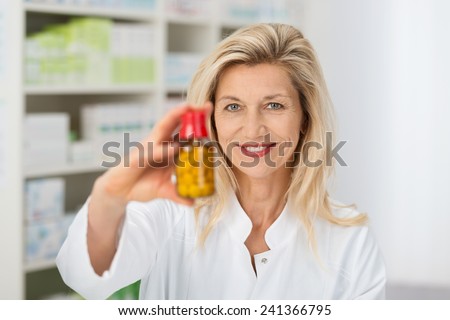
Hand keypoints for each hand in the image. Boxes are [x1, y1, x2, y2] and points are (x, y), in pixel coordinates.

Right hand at [95, 102, 212, 205]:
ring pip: (162, 129)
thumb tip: (193, 201)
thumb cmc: (141, 184)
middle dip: (190, 113)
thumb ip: (178, 194)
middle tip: (206, 105)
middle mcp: (159, 144)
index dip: (198, 123)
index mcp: (168, 149)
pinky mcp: (137, 157)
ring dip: (174, 117)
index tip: (210, 112)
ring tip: (187, 108)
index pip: (184, 133)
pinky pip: (151, 152)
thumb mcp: (165, 190)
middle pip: (175, 124)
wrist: (120, 191)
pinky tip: (173, 148)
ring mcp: (148, 148)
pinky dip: (162, 150)